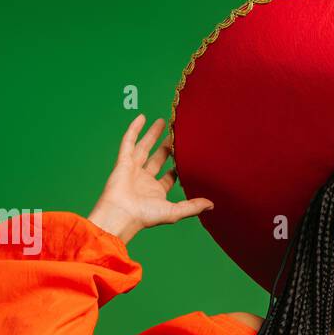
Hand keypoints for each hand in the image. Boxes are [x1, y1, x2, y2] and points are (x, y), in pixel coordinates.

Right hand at [87, 114, 213, 245]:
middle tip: (176, 135)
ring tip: (162, 122)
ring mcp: (133, 170)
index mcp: (155, 192)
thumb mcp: (175, 211)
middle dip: (166, 148)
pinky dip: (134, 130)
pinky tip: (142, 118)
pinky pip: (128, 142)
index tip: (187, 158)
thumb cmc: (146, 216)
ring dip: (152, 135)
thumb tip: (212, 205)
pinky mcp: (123, 162)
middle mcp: (144, 180)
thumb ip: (193, 206)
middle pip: (157, 159)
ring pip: (144, 148)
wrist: (122, 214)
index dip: (177, 168)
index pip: (169, 177)